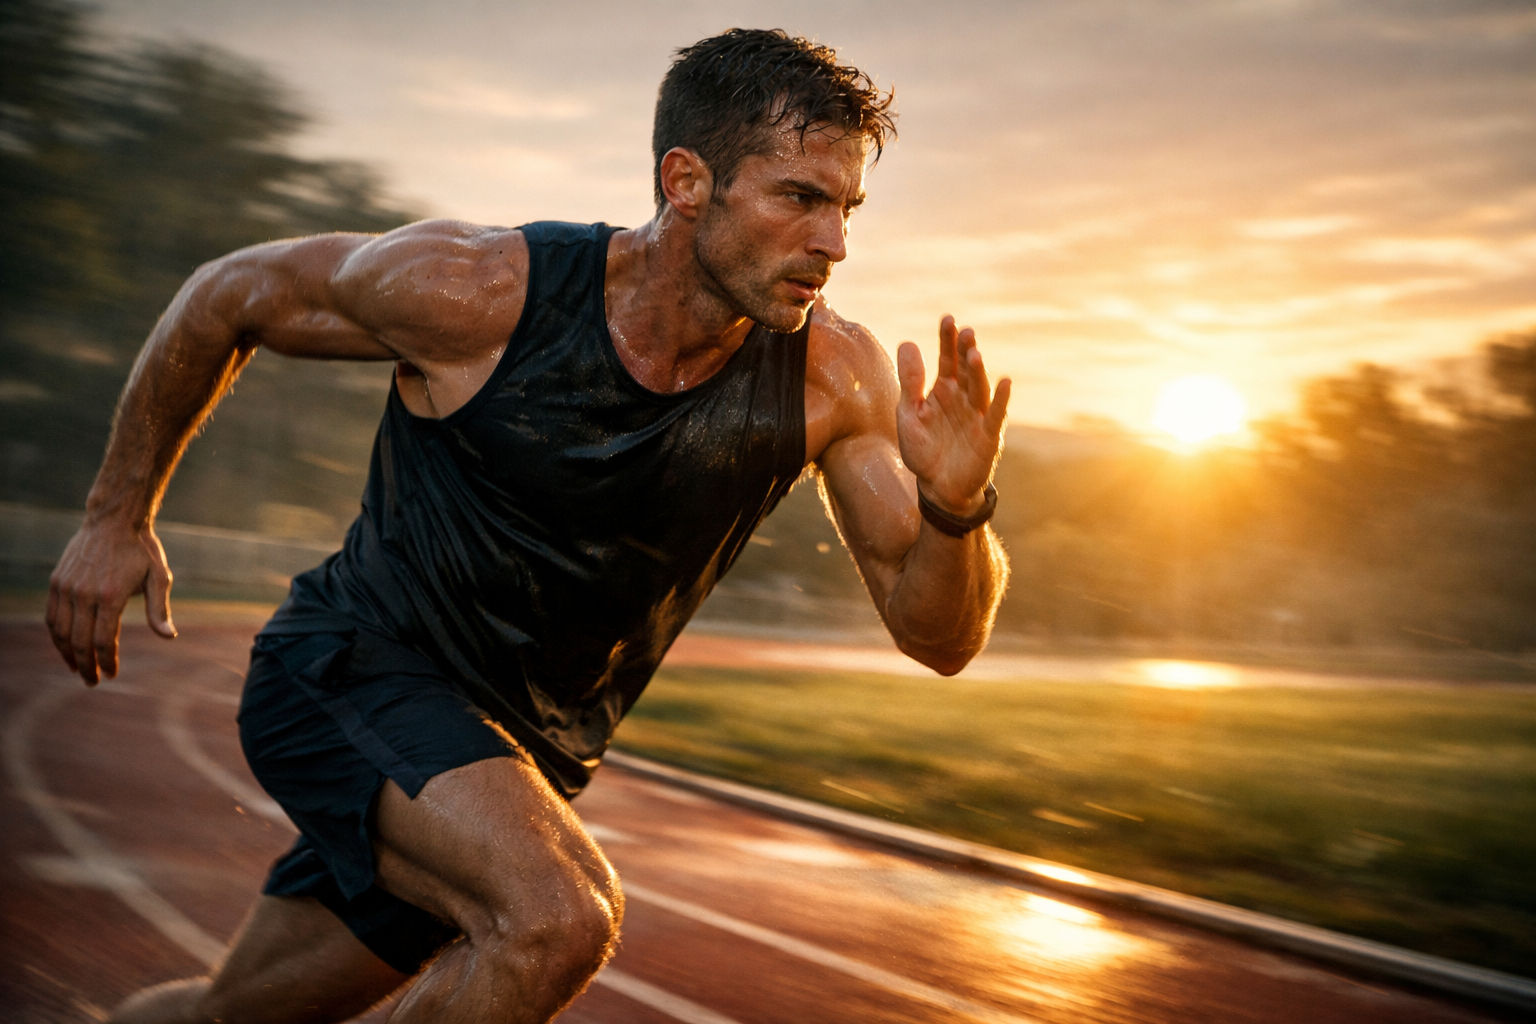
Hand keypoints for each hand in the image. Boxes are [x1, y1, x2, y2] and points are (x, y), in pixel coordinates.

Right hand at [46, 518, 175, 685]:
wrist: (114, 520)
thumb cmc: (142, 550)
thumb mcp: (159, 577)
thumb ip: (159, 610)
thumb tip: (169, 637)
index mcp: (111, 594)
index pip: (104, 640)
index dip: (108, 661)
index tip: (112, 674)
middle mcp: (84, 593)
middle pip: (81, 641)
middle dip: (86, 666)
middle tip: (93, 681)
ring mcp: (67, 587)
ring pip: (61, 632)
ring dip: (68, 655)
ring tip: (78, 669)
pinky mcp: (57, 582)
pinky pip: (52, 616)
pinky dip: (57, 636)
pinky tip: (66, 647)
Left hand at [895, 315, 1010, 514]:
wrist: (938, 488)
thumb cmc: (923, 450)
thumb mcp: (908, 415)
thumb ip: (910, 382)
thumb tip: (907, 342)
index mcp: (943, 390)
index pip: (947, 359)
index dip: (947, 340)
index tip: (948, 319)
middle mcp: (962, 398)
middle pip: (966, 369)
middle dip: (965, 350)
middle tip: (965, 331)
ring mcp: (977, 415)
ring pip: (979, 388)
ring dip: (978, 371)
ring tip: (974, 353)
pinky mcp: (987, 436)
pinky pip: (995, 415)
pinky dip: (1000, 400)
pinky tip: (1005, 382)